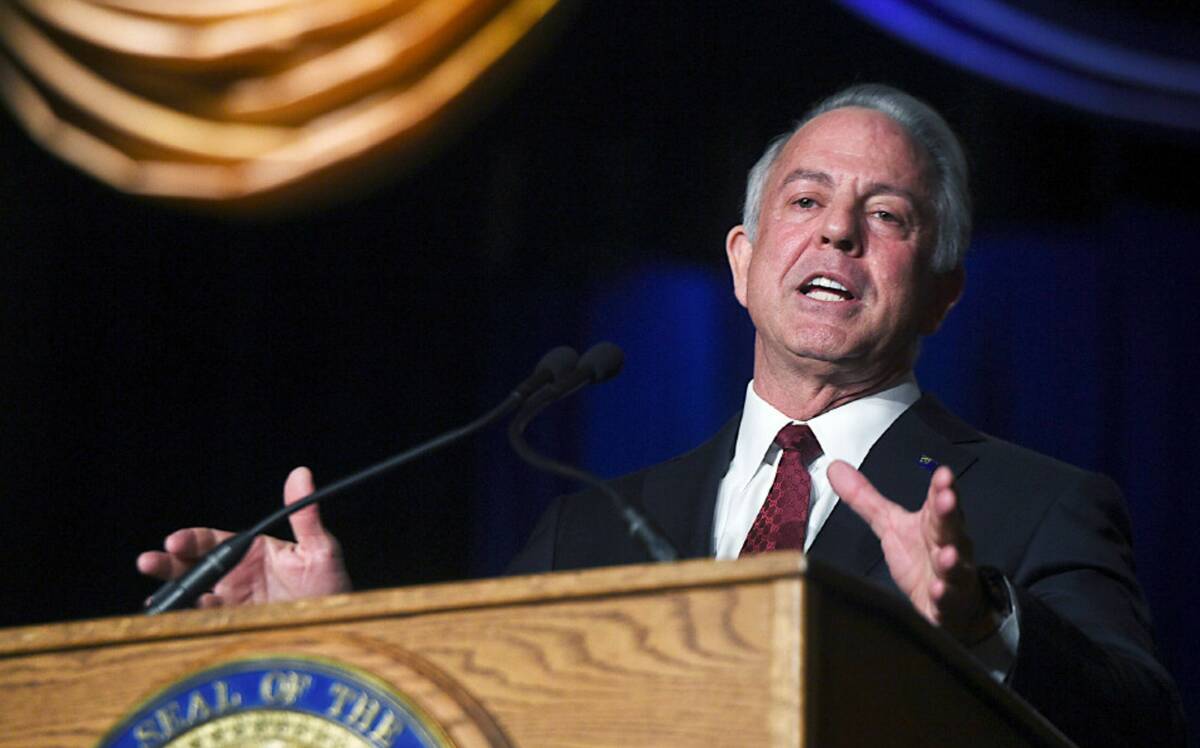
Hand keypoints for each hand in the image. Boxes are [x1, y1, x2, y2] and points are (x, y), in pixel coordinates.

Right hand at [136, 467, 351, 607]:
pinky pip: (207, 622)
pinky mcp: (234, 627)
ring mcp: (233, 602)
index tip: (175, 542)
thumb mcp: (320, 549)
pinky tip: (187, 616)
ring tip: (158, 598)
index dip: (191, 540)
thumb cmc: (330, 586)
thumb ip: (306, 515)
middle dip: (169, 565)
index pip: (213, 541)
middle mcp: (237, 575)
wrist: (336, 627)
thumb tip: (301, 474)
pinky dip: (192, 619)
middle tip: (148, 562)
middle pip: (194, 566)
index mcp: (252, 551)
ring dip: (174, 594)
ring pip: (194, 594)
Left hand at [827, 460, 994, 643]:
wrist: (954, 605)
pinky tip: (937, 591)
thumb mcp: (890, 525)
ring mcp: (951, 577)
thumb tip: (835, 467)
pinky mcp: (947, 606)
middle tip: (947, 499)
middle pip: (950, 528)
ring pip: (954, 566)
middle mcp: (948, 546)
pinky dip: (943, 597)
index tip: (942, 473)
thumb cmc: (922, 558)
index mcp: (934, 524)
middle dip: (949, 513)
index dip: (941, 487)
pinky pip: (947, 601)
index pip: (939, 501)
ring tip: (947, 554)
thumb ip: (865, 498)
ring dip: (951, 560)